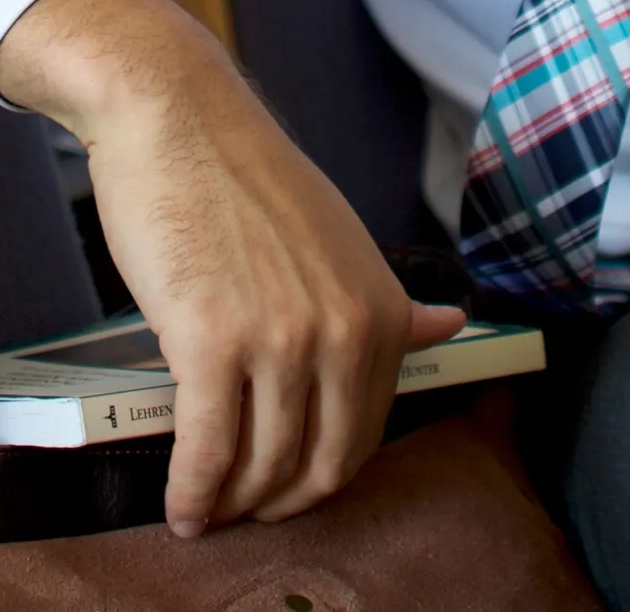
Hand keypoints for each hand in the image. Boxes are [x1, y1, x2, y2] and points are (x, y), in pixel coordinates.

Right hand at [0, 0, 465, 536]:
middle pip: (321, 463)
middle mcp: (344, 331)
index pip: (364, 432)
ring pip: (264, 464)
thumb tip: (452, 325)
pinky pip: (209, 447)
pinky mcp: (212, 343)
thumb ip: (389, 297)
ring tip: (206, 511)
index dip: (324, 475)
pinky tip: (181, 506)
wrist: (177, 117)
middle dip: (282, 503)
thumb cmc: (243, 175)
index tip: (291, 488)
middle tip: (247, 512)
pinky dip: (193, 490)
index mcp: (380, 309)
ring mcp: (281, 340)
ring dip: (233, 504)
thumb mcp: (339, 236)